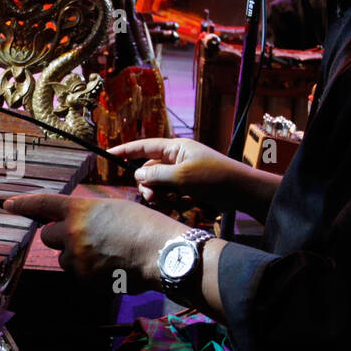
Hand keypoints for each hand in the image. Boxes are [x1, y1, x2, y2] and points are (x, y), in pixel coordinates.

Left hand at [3, 193, 182, 288]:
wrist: (162, 253)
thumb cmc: (144, 226)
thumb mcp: (113, 209)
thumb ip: (87, 215)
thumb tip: (73, 226)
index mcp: (79, 210)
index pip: (43, 204)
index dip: (23, 204)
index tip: (8, 205)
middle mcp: (72, 233)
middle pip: (47, 236)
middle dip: (59, 237)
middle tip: (82, 238)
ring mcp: (77, 258)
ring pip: (64, 258)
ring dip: (77, 256)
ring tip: (107, 253)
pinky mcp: (85, 279)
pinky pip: (79, 275)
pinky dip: (90, 272)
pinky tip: (112, 266)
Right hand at [109, 137, 238, 209]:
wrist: (241, 191)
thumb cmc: (214, 178)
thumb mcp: (181, 176)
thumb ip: (155, 174)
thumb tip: (137, 175)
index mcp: (176, 148)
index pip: (145, 146)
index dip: (126, 150)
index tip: (108, 153)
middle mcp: (178, 159)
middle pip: (150, 169)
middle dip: (148, 184)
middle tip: (151, 197)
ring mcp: (184, 173)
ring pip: (160, 184)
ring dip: (160, 195)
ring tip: (171, 202)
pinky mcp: (190, 187)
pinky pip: (172, 193)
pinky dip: (173, 200)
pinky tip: (184, 204)